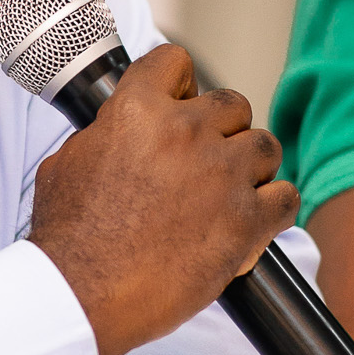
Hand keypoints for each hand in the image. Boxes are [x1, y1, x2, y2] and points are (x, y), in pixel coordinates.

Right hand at [28, 44, 297, 354]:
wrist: (83, 292)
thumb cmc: (68, 237)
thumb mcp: (67, 164)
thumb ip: (104, 136)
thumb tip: (115, 132)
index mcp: (138, 111)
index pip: (175, 62)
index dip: (179, 82)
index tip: (180, 101)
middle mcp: (185, 133)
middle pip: (231, 104)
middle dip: (221, 129)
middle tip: (204, 160)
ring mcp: (221, 175)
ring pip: (265, 146)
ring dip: (250, 166)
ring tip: (230, 192)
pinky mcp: (246, 221)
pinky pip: (285, 196)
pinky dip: (273, 207)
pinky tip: (254, 220)